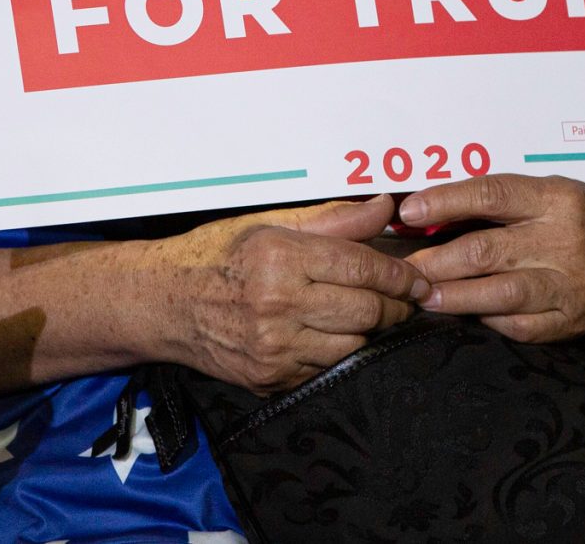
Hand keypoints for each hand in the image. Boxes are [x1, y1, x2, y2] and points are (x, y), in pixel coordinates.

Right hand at [147, 194, 425, 392]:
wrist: (165, 304)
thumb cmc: (218, 255)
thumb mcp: (271, 223)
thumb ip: (334, 219)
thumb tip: (385, 206)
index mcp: (282, 258)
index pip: (362, 270)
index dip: (401, 276)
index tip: (420, 279)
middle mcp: (279, 305)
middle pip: (366, 312)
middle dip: (396, 307)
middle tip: (408, 299)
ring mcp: (275, 348)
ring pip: (353, 346)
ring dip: (371, 333)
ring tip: (376, 317)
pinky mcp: (271, 379)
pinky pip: (326, 369)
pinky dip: (340, 353)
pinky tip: (338, 337)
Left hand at [399, 174, 584, 345]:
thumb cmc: (574, 221)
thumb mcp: (547, 194)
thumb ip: (498, 201)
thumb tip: (430, 210)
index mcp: (555, 199)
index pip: (492, 195)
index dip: (446, 202)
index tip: (409, 211)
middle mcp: (564, 241)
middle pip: (488, 250)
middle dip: (438, 261)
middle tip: (405, 270)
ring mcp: (568, 285)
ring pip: (500, 293)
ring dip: (455, 296)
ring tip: (424, 296)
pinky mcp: (568, 321)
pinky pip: (519, 325)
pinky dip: (488, 320)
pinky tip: (465, 315)